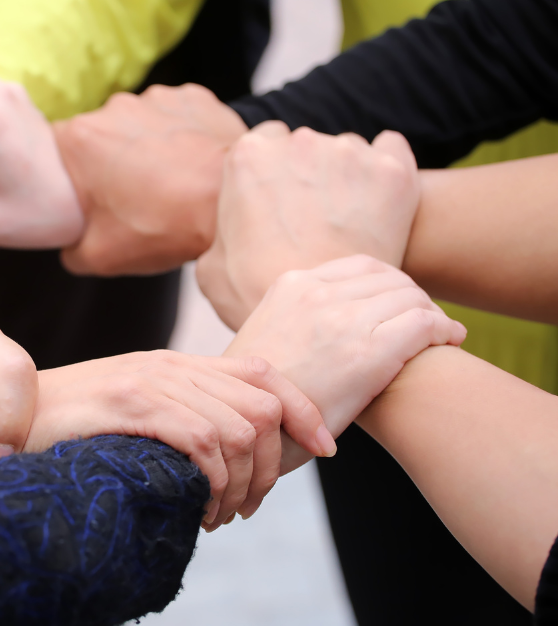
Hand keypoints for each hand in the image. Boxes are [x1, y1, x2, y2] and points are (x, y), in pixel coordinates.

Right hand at [26, 350, 334, 529]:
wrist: (3, 418)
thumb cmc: (67, 429)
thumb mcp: (133, 414)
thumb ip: (180, 417)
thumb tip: (234, 453)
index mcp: (176, 362)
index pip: (264, 372)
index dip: (304, 410)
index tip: (324, 449)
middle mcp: (170, 363)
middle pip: (263, 405)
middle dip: (272, 467)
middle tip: (247, 508)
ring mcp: (151, 380)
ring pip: (240, 429)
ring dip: (242, 485)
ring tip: (220, 515)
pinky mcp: (132, 403)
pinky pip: (203, 441)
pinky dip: (214, 483)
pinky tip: (200, 510)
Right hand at [54, 83, 246, 275]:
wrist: (232, 205)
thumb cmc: (164, 227)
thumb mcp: (97, 256)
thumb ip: (68, 247)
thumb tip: (71, 241)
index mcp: (78, 139)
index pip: (51, 151)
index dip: (64, 177)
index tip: (80, 197)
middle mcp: (112, 108)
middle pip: (96, 136)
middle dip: (106, 163)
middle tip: (128, 199)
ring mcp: (156, 98)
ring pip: (137, 125)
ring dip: (144, 149)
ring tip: (166, 184)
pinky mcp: (193, 98)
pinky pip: (175, 117)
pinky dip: (178, 137)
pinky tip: (189, 167)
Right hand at [197, 122, 419, 329]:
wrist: (319, 325)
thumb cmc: (258, 300)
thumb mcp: (212, 268)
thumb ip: (220, 233)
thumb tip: (229, 231)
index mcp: (248, 156)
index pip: (268, 142)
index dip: (277, 175)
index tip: (286, 202)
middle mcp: (297, 143)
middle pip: (309, 145)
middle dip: (313, 174)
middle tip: (317, 219)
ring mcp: (346, 153)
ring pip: (350, 151)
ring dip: (349, 177)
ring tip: (350, 224)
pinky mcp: (390, 170)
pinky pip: (392, 151)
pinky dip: (386, 173)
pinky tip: (380, 207)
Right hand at [226, 255, 466, 470]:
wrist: (245, 430)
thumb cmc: (257, 398)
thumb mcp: (265, 339)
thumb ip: (294, 320)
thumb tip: (324, 328)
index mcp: (289, 286)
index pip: (360, 267)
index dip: (390, 285)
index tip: (401, 307)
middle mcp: (315, 294)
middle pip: (389, 279)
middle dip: (414, 299)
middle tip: (429, 324)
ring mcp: (341, 320)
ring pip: (411, 297)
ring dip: (432, 314)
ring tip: (442, 335)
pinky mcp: (367, 352)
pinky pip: (424, 324)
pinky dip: (445, 329)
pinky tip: (451, 341)